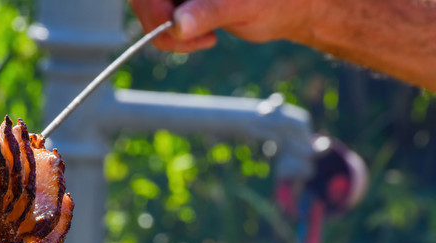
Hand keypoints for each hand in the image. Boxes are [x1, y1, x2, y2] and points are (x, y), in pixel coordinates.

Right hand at [128, 0, 316, 51]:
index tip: (173, 28)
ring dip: (165, 34)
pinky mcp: (182, 1)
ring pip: (148, 9)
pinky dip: (172, 35)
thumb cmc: (277, 1)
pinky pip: (159, 17)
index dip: (152, 8)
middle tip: (194, 41)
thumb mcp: (243, 6)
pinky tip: (203, 36)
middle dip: (158, 24)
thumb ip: (209, 12)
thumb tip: (178, 25)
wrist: (291, 8)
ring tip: (205, 39)